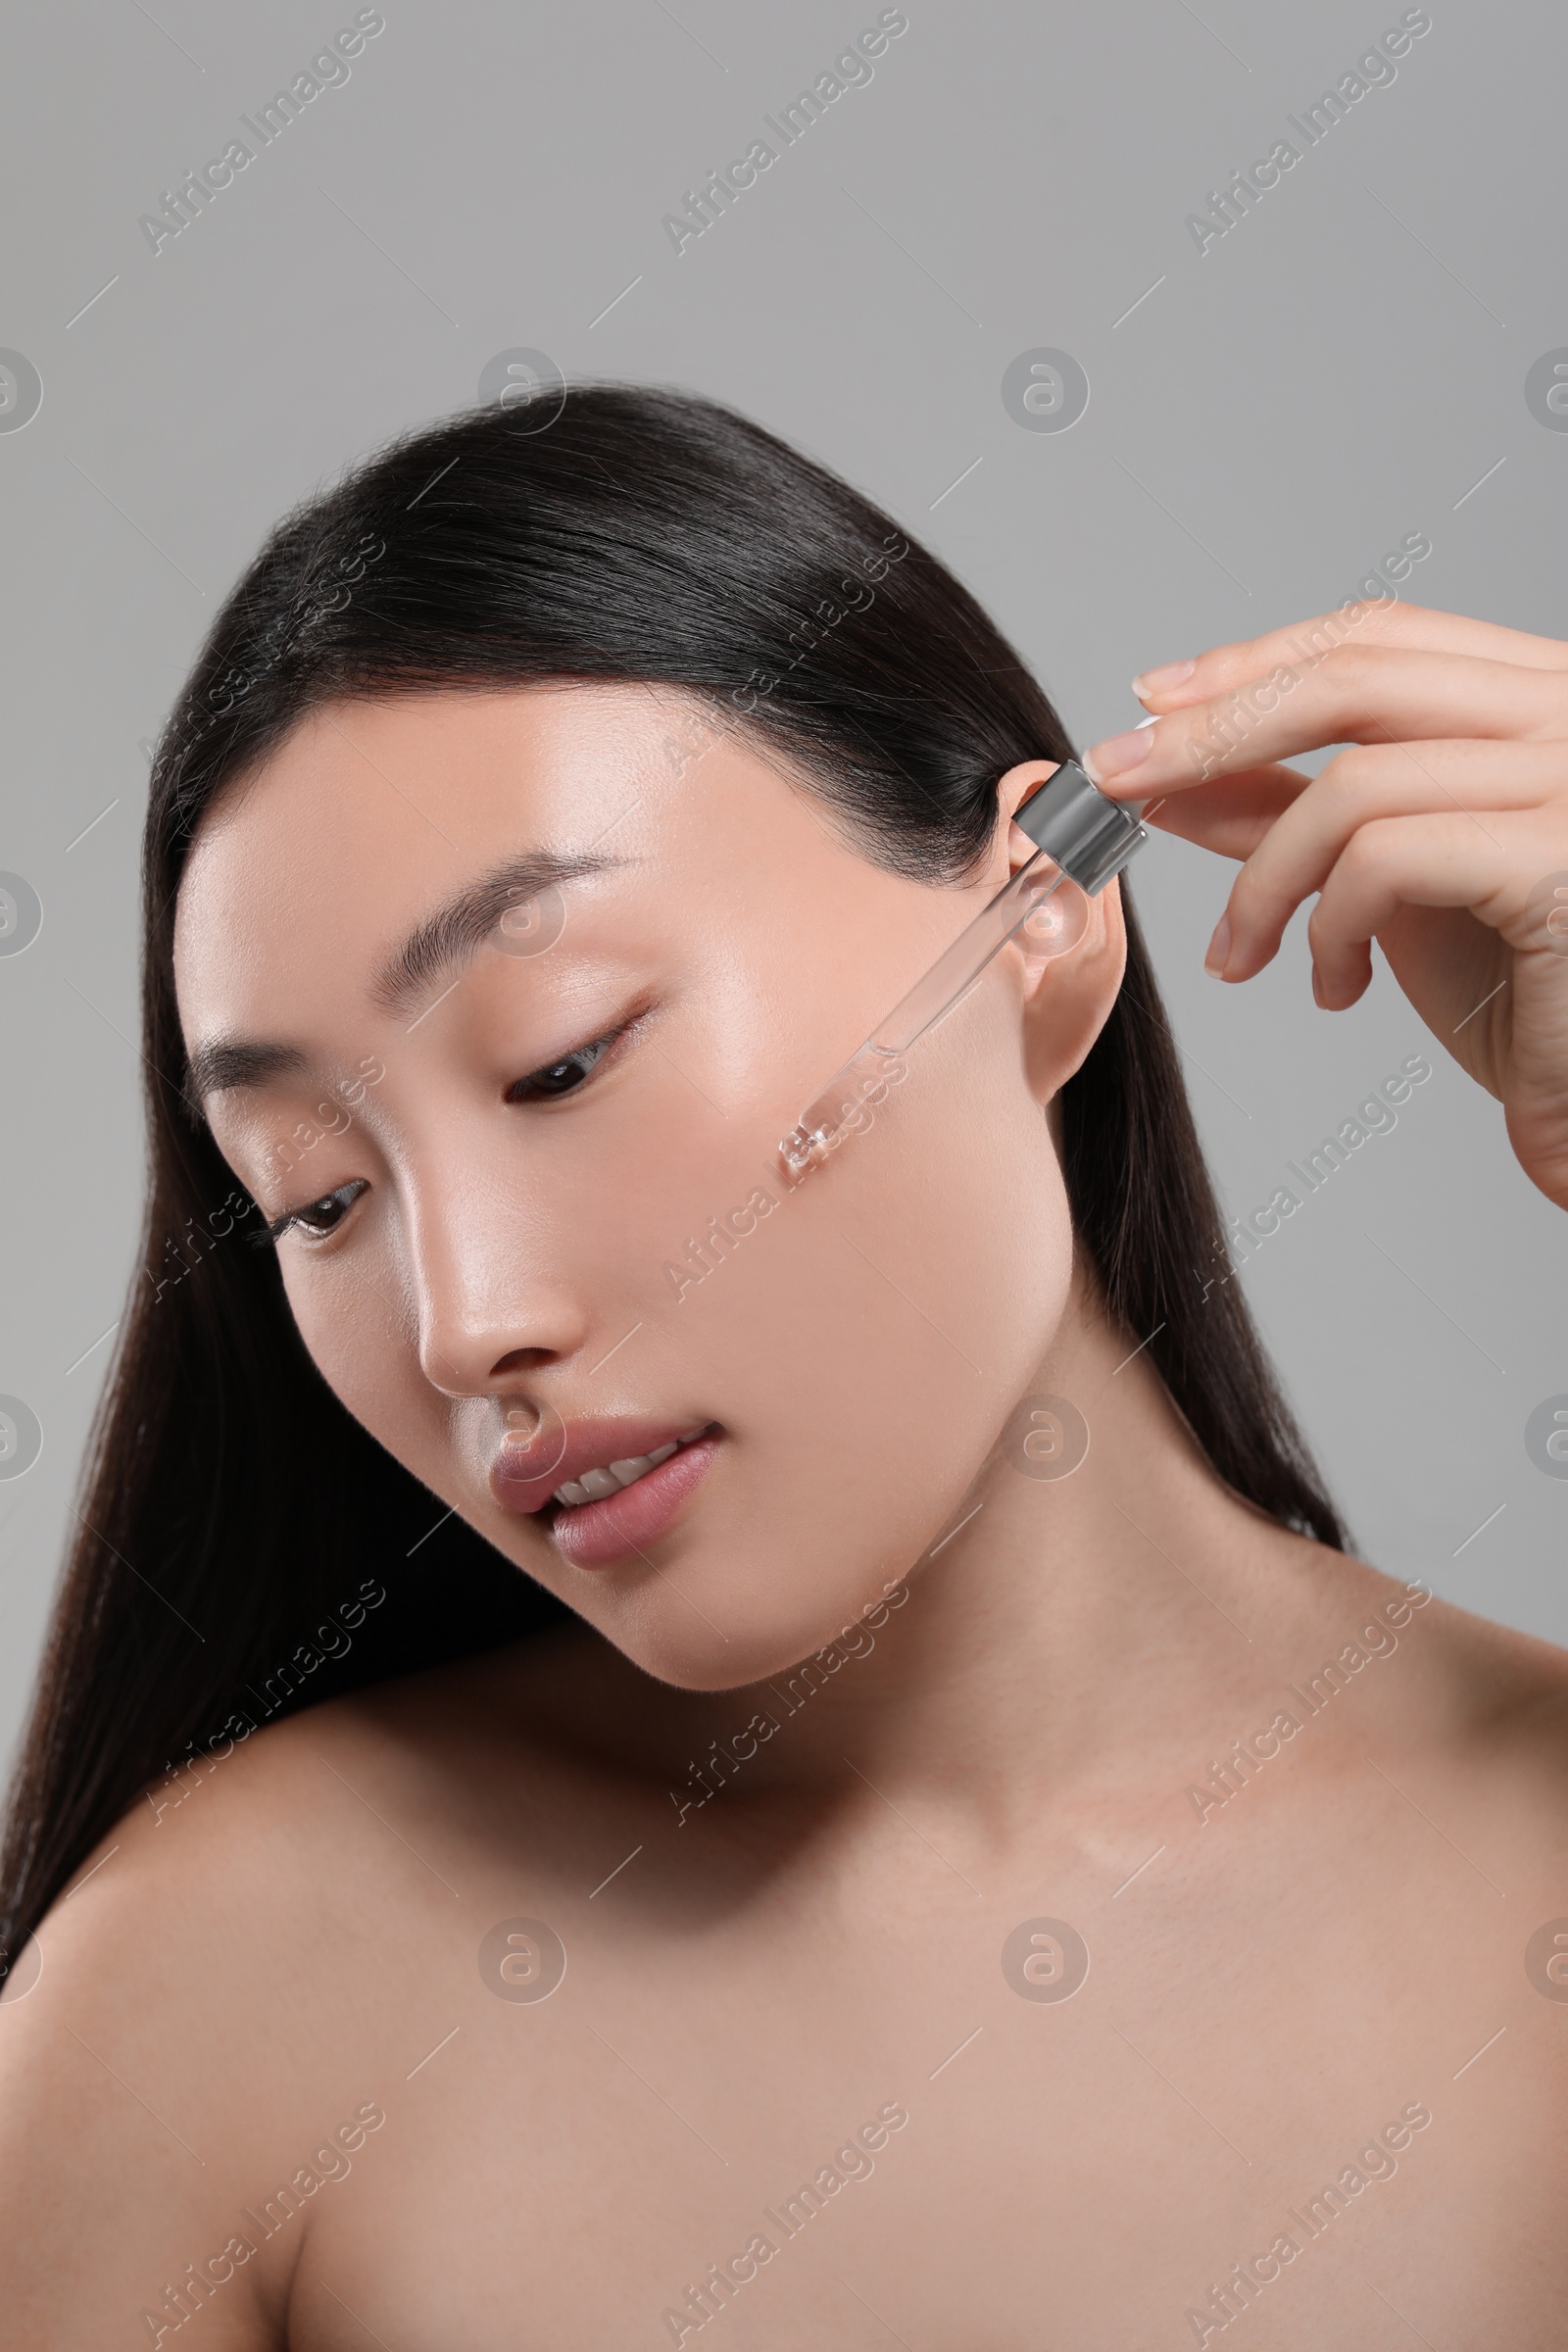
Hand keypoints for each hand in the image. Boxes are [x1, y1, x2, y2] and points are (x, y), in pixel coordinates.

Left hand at [1082, 601, 1567, 1208]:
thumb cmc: (1526, 996)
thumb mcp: (1392, 883)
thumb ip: (1299, 816)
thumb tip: (1177, 777)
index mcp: (1543, 699)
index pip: (1384, 636)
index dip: (1257, 661)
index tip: (1154, 700)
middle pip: (1357, 675)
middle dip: (1212, 728)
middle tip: (1116, 780)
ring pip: (1353, 782)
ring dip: (1261, 880)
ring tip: (1238, 957)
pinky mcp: (1560, 860)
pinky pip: (1386, 859)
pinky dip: (1328, 926)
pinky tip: (1335, 986)